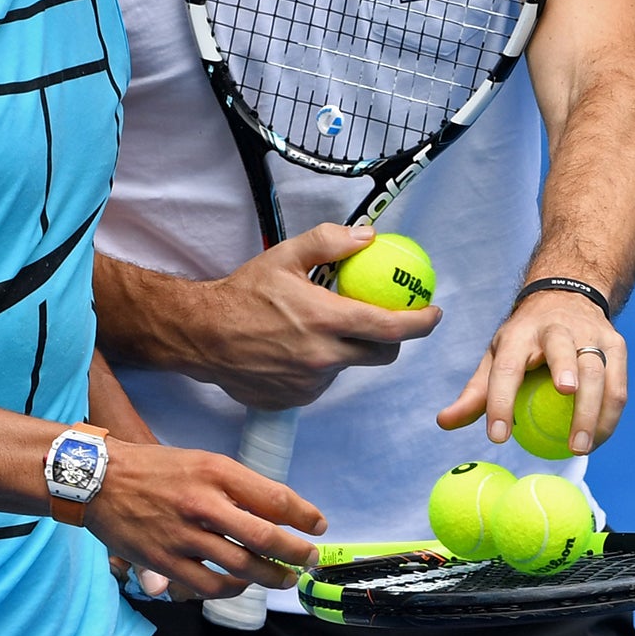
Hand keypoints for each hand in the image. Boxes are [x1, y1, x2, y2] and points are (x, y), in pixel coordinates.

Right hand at [85, 439, 327, 601]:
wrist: (98, 477)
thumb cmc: (153, 468)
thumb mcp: (199, 461)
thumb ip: (234, 486)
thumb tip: (273, 512)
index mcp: (215, 471)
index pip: (273, 498)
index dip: (303, 516)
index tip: (317, 526)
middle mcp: (202, 502)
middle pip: (264, 537)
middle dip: (295, 553)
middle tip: (307, 559)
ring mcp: (183, 534)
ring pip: (241, 566)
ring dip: (270, 576)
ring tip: (283, 578)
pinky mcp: (164, 560)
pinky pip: (209, 585)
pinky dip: (233, 589)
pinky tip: (241, 584)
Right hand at [186, 224, 443, 409]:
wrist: (201, 335)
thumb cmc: (242, 294)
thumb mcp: (284, 257)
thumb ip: (329, 243)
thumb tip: (368, 236)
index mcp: (325, 320)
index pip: (391, 328)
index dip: (420, 323)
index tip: (433, 313)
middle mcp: (323, 357)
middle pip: (381, 355)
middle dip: (391, 340)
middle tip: (382, 321)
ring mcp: (309, 384)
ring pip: (347, 367)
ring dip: (345, 351)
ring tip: (316, 329)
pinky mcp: (295, 399)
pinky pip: (321, 382)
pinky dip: (318, 366)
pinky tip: (293, 348)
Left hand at [436, 289, 626, 454]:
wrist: (566, 296)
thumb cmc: (525, 338)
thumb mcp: (497, 356)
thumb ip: (476, 392)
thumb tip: (444, 422)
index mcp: (519, 333)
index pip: (507, 367)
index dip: (500, 402)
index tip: (497, 437)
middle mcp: (555, 328)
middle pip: (561, 353)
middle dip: (564, 381)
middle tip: (562, 431)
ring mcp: (589, 334)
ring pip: (597, 371)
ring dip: (593, 413)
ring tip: (580, 448)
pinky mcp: (615, 344)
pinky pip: (617, 384)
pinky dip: (610, 416)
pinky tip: (598, 439)